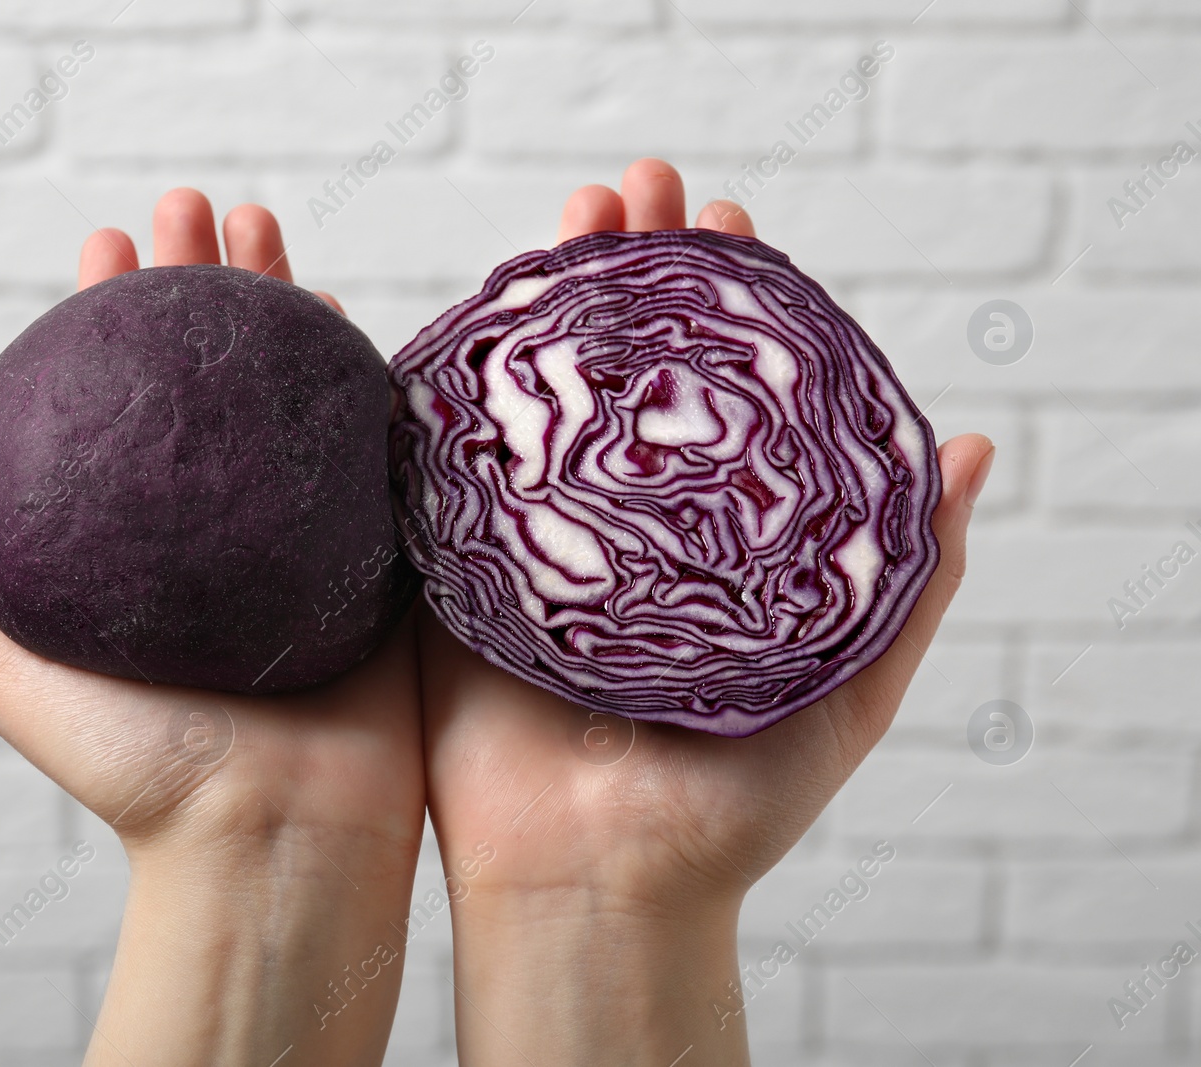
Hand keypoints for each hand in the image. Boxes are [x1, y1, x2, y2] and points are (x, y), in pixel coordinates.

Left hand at [0, 190, 424, 1066]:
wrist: (275, 837)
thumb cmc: (144, 776)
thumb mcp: (15, 674)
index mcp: (143, 541)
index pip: (126, 402)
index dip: (110, 316)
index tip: (102, 247)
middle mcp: (221, 524)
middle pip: (211, 374)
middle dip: (198, 278)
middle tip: (187, 202)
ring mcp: (303, 530)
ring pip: (291, 387)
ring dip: (278, 296)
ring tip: (259, 220)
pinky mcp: (379, 550)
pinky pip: (371, 441)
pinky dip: (359, 371)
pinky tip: (342, 309)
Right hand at [420, 159, 995, 1065]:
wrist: (600, 887)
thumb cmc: (732, 807)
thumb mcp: (848, 685)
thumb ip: (910, 577)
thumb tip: (970, 447)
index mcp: (708, 534)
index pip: (716, 387)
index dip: (726, 299)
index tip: (731, 221)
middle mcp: (622, 522)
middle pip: (622, 366)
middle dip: (631, 268)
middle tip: (639, 189)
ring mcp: (533, 537)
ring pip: (539, 392)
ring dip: (551, 297)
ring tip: (573, 216)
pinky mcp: (451, 567)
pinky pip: (447, 462)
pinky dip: (456, 382)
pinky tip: (476, 312)